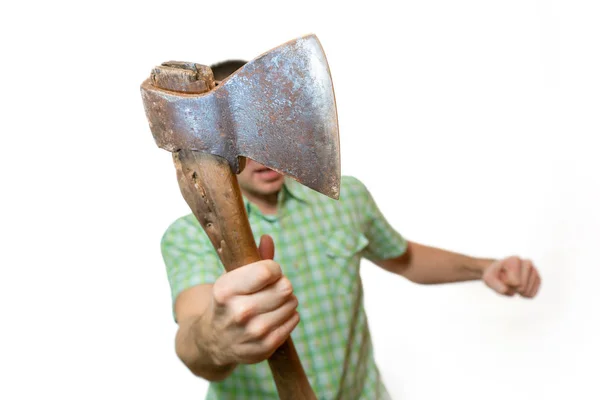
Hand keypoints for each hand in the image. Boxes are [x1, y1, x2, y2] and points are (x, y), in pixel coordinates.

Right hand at [204, 235, 299, 364]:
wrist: (213, 340)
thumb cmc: (228, 301)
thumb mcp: (232, 277)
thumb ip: (253, 257)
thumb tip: (267, 238)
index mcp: (226, 290)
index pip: (268, 271)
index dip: (273, 269)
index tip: (267, 273)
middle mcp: (239, 312)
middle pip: (285, 287)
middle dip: (281, 284)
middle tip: (271, 289)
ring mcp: (253, 332)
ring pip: (292, 303)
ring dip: (286, 300)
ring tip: (271, 303)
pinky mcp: (265, 346)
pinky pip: (294, 319)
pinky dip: (289, 315)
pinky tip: (274, 316)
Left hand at [483, 256, 540, 297]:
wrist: (500, 272)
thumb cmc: (494, 275)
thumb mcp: (488, 279)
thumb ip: (494, 285)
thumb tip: (505, 290)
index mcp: (515, 259)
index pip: (514, 282)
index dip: (505, 283)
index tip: (501, 275)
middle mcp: (527, 263)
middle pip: (521, 287)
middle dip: (512, 288)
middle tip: (506, 280)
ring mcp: (534, 271)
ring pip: (527, 292)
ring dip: (517, 292)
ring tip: (512, 282)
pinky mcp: (538, 279)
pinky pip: (531, 295)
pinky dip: (523, 295)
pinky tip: (519, 287)